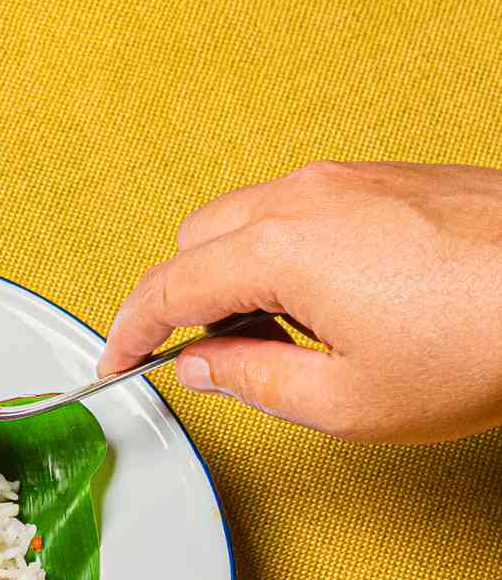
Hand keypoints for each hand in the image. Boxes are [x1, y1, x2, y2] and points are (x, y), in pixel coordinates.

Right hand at [99, 161, 501, 442]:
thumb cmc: (484, 343)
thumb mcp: (345, 401)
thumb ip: (251, 381)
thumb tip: (204, 365)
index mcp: (279, 248)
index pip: (166, 288)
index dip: (127, 333)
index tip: (114, 363)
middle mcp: (307, 197)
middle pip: (197, 240)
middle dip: (185, 299)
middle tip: (209, 358)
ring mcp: (354, 179)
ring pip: (249, 218)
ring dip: (239, 276)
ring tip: (285, 339)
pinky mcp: (394, 178)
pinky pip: (305, 208)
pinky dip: (288, 253)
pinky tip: (334, 305)